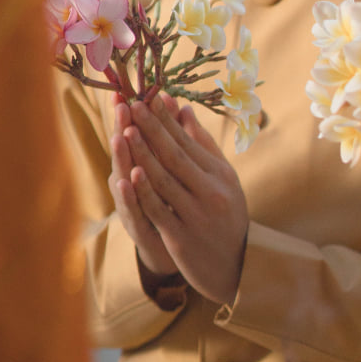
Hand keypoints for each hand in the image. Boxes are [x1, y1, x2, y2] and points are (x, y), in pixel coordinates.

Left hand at [117, 93, 248, 306]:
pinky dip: (145, 192)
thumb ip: (202, 145)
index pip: (189, 141)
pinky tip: (131, 174)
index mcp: (221, 175)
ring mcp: (196, 215)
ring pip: (165, 180)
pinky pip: (160, 211)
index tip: (149, 96)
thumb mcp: (222, 179)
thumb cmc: (226, 215)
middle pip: (176, 156)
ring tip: (126, 131)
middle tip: (134, 104)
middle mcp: (212, 193)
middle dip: (153, 129)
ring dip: (144, 155)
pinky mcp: (182, 237)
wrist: (234, 265)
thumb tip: (183, 108)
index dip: (167, 119)